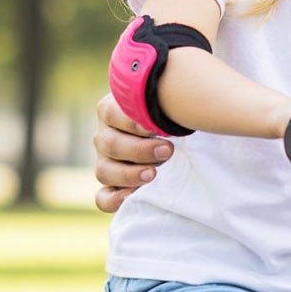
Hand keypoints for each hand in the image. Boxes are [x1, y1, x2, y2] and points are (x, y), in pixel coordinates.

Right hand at [94, 92, 172, 212]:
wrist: (178, 137)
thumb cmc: (174, 113)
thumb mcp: (170, 103)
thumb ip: (169, 100)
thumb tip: (187, 91)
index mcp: (111, 110)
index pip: (111, 113)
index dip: (133, 121)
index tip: (160, 127)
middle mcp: (104, 135)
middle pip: (109, 144)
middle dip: (140, 149)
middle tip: (168, 151)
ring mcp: (105, 162)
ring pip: (104, 171)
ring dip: (129, 174)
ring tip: (154, 174)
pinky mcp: (111, 186)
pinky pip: (103, 198)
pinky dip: (116, 200)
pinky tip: (135, 196)